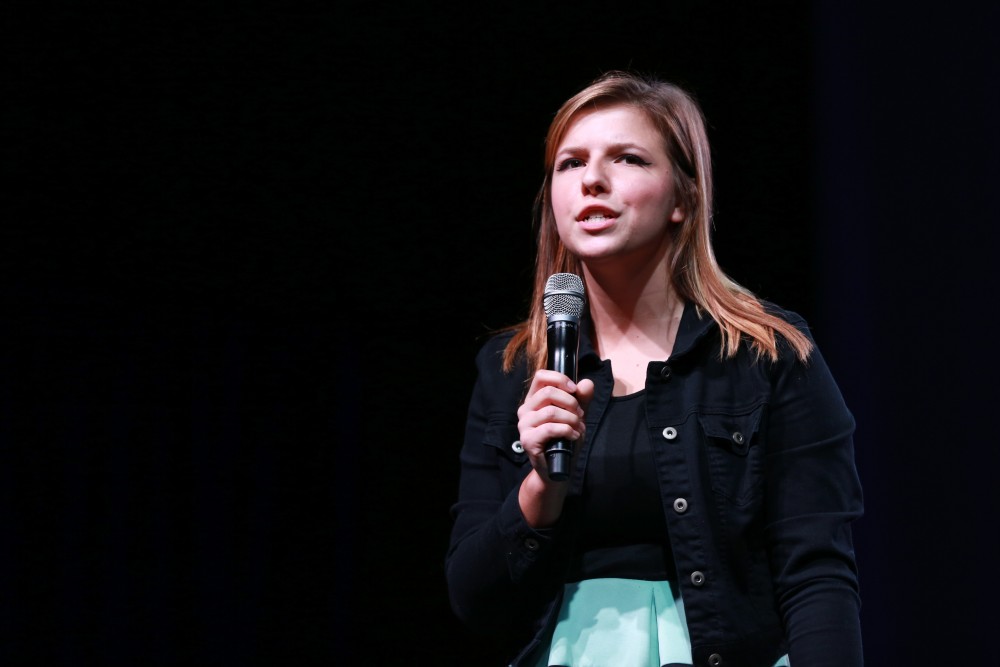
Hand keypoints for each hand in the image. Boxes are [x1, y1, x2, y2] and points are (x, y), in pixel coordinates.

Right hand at [515, 370, 594, 525]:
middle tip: (580, 415)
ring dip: (571, 419)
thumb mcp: (576, 416)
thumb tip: (587, 383)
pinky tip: (573, 436)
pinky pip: (550, 428)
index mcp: (534, 399)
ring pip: (551, 411)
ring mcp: (524, 425)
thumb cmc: (565, 439)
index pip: (541, 376)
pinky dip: (567, 430)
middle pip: (548, 392)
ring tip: (578, 428)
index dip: (559, 379)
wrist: (559, 468)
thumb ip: (582, 399)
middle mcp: (525, 410)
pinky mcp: (527, 440)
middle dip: (570, 402)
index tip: (574, 389)